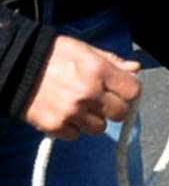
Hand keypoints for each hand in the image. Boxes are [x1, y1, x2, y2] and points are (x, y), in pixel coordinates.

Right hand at [22, 37, 142, 140]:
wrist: (15, 66)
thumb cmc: (52, 55)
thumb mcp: (84, 50)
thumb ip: (112, 61)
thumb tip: (136, 69)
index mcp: (98, 71)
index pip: (133, 91)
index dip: (128, 92)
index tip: (121, 91)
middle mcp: (88, 93)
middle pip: (120, 113)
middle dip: (113, 108)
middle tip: (99, 100)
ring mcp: (71, 112)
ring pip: (100, 128)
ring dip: (93, 120)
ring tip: (78, 106)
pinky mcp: (55, 126)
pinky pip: (76, 135)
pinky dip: (72, 127)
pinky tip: (63, 112)